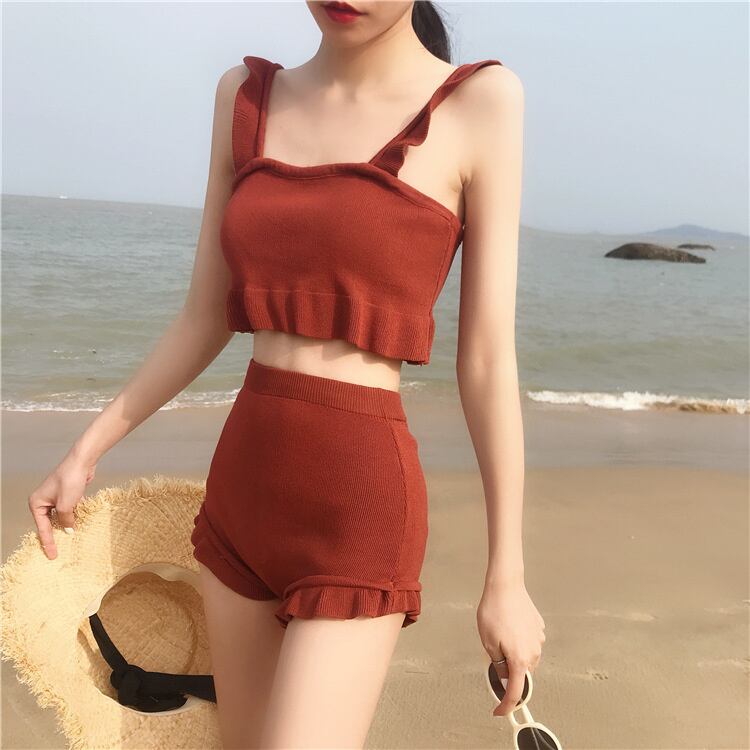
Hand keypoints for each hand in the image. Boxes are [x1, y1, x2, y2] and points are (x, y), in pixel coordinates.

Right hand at [28, 447, 96, 559]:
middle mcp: (44, 500)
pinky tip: (82, 524)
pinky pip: (70, 509)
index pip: (43, 527)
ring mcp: (56, 497)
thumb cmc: (70, 480)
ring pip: (62, 516)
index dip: (48, 542)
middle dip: (57, 534)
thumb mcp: (66, 505)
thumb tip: (68, 530)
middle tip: (60, 551)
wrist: (82, 462)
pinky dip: (76, 516)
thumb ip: (66, 520)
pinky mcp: (68, 494)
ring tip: (73, 540)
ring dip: (68, 525)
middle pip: (51, 522)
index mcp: (37, 503)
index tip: (52, 555)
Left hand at [477, 576, 545, 715]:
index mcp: (520, 659)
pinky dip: (521, 643)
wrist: (506, 586)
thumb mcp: (488, 642)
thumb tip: (503, 677)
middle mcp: (534, 652)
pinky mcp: (539, 628)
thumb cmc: (494, 611)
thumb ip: (497, 664)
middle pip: (523, 675)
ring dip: (515, 657)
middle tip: (494, 657)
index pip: (516, 692)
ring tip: (500, 636)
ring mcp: (539, 639)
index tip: (500, 711)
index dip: (507, 705)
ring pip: (527, 659)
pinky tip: (509, 628)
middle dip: (509, 673)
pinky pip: (530, 643)